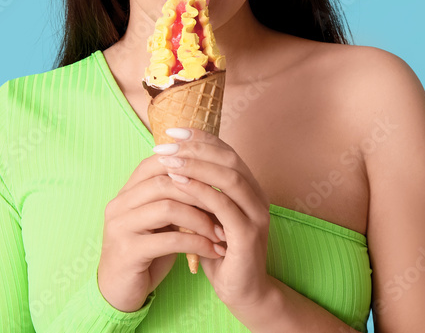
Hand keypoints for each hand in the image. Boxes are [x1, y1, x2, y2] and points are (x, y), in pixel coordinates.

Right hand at [98, 151, 225, 311]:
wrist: (119, 292)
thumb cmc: (147, 253)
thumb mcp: (161, 222)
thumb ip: (175, 199)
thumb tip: (212, 178)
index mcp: (126, 192)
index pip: (156, 162)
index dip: (188, 165)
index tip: (218, 177)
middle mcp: (119, 204)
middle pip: (164, 182)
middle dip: (200, 193)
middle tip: (227, 205)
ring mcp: (120, 227)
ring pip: (167, 208)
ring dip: (201, 218)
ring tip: (222, 231)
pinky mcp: (127, 252)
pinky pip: (169, 240)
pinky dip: (197, 243)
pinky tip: (214, 250)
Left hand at [155, 127, 274, 310]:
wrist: (243, 292)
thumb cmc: (220, 252)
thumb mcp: (207, 216)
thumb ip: (197, 192)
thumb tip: (169, 163)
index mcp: (249, 188)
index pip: (226, 152)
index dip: (201, 138)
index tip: (172, 131)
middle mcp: (257, 197)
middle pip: (229, 159)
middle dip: (195, 147)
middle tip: (166, 144)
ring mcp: (256, 215)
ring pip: (229, 178)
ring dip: (196, 166)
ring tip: (168, 160)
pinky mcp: (248, 236)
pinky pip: (224, 207)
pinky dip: (201, 192)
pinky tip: (178, 185)